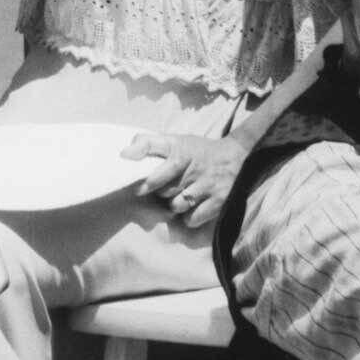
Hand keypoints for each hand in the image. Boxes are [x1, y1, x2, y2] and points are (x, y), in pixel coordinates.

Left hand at [125, 132, 244, 232]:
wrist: (236, 156)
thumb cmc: (197, 151)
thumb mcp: (175, 141)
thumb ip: (147, 144)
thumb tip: (123, 154)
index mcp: (183, 152)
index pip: (163, 170)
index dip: (149, 181)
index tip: (139, 188)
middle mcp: (196, 169)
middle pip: (166, 191)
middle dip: (161, 193)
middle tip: (166, 188)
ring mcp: (208, 186)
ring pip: (177, 206)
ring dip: (174, 205)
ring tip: (180, 196)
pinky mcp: (219, 201)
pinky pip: (192, 219)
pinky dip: (188, 217)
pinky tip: (191, 206)